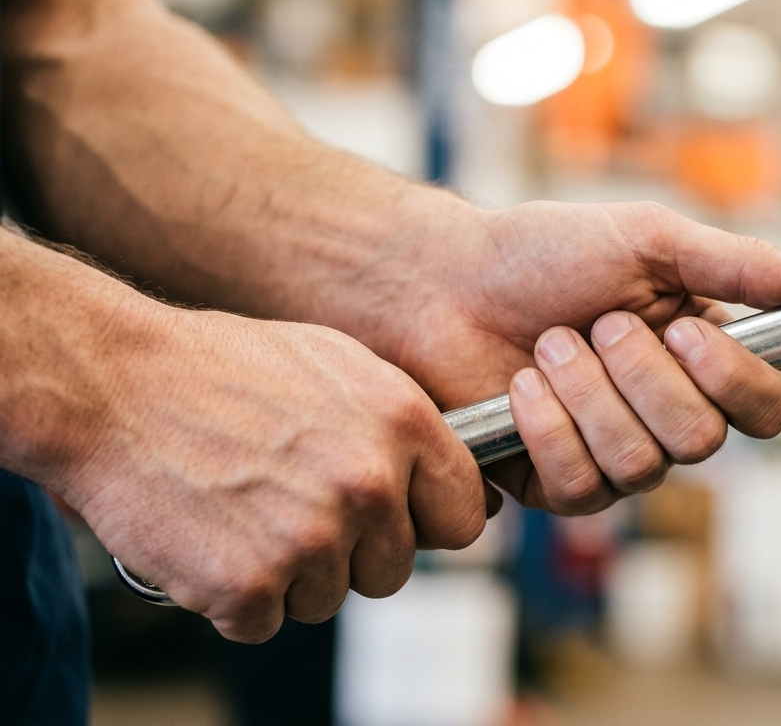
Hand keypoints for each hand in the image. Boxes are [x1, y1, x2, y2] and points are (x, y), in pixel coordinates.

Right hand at [59, 305, 486, 642]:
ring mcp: (310, 539)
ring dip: (288, 575)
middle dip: (350, 554)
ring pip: (327, 599)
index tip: (401, 522)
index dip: (428, 525)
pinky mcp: (248, 586)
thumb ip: (400, 426)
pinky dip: (232, 597)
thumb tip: (447, 480)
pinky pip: (264, 622)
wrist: (111, 382)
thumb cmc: (222, 367)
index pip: (464, 517)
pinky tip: (208, 539)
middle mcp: (368, 484)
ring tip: (242, 511)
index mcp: (402, 424)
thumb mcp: (337, 363)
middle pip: (393, 571)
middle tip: (291, 510)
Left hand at [342, 199, 780, 514]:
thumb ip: (739, 263)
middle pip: (701, 441)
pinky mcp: (557, 482)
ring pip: (640, 466)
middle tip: (597, 323)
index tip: (685, 327)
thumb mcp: (648, 240)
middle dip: (641, 375)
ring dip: (587, 394)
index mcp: (702, 357)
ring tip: (548, 345)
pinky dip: (547, 428)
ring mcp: (615, 454)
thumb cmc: (544, 251)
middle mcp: (668, 414)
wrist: (440, 281)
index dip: (736, 381)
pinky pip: (580, 488)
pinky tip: (521, 388)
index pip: (767, 408)